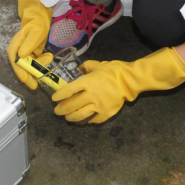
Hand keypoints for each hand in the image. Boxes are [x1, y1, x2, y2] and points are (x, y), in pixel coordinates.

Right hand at [8, 0, 52, 89]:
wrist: (41, 13)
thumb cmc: (37, 20)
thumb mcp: (36, 30)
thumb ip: (30, 43)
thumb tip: (22, 56)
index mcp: (16, 45)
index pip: (16, 62)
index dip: (21, 73)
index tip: (29, 81)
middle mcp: (19, 49)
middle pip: (22, 67)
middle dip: (29, 76)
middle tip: (37, 84)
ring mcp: (26, 51)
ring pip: (29, 65)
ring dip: (37, 69)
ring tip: (47, 64)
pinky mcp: (33, 51)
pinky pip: (35, 62)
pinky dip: (41, 65)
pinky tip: (47, 61)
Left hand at [52, 48, 184, 123]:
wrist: (131, 80)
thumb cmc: (115, 69)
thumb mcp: (99, 64)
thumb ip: (88, 67)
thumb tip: (80, 69)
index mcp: (88, 82)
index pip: (69, 90)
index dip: (59, 95)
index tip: (53, 99)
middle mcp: (91, 95)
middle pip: (72, 104)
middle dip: (62, 109)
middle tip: (57, 111)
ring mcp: (99, 106)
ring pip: (81, 115)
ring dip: (71, 117)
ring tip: (67, 117)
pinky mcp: (107, 113)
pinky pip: (95, 119)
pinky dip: (89, 121)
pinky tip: (85, 121)